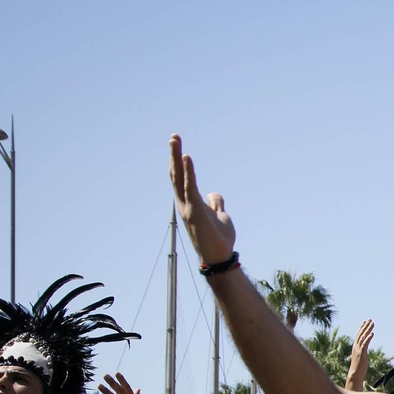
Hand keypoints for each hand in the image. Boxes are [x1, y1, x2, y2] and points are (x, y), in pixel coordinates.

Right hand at [169, 135, 235, 267]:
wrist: (219, 256)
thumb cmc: (218, 238)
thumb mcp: (219, 216)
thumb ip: (215, 203)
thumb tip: (213, 194)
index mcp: (190, 203)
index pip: (181, 178)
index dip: (179, 162)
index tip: (178, 146)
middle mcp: (184, 203)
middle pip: (176, 174)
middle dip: (174, 155)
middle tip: (173, 137)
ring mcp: (188, 206)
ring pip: (179, 178)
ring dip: (176, 158)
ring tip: (174, 140)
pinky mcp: (195, 211)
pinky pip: (190, 188)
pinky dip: (188, 172)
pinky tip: (186, 157)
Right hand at [346, 319, 374, 389]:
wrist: (355, 374)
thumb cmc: (358, 367)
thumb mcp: (361, 357)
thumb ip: (362, 352)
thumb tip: (364, 350)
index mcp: (355, 347)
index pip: (358, 335)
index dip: (361, 328)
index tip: (364, 322)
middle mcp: (356, 346)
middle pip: (361, 334)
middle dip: (365, 326)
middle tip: (370, 319)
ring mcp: (358, 349)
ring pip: (363, 337)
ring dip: (367, 329)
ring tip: (372, 323)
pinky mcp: (361, 353)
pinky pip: (365, 344)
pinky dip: (368, 338)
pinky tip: (372, 333)